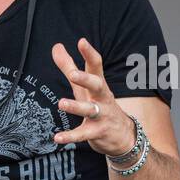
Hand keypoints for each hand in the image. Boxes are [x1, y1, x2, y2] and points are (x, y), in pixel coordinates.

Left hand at [50, 38, 135, 156]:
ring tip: (61, 103)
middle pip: (97, 85)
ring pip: (90, 110)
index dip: (89, 53)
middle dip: (86, 79)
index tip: (82, 41)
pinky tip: (57, 137)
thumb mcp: (84, 86)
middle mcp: (102, 98)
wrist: (123, 136)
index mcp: (98, 84)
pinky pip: (83, 134)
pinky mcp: (97, 132)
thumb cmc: (99, 105)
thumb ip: (69, 66)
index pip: (96, 66)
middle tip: (72, 74)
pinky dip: (70, 136)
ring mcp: (101, 116)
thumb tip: (56, 46)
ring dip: (76, 107)